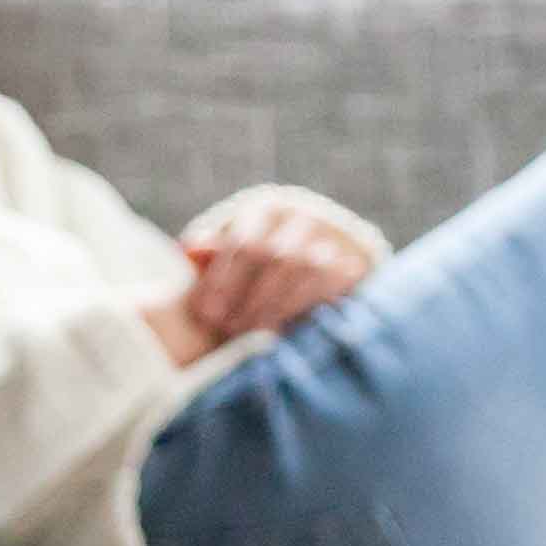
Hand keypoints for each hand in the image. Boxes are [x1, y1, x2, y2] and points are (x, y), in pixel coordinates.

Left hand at [173, 185, 386, 344]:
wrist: (325, 260)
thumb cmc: (260, 265)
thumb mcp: (231, 254)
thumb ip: (211, 254)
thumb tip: (189, 250)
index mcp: (264, 209)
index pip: (242, 241)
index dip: (221, 280)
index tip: (204, 315)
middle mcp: (301, 215)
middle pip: (274, 255)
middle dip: (249, 297)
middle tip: (228, 331)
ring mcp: (333, 235)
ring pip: (306, 267)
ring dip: (277, 305)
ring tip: (254, 336)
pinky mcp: (356, 260)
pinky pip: (334, 281)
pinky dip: (308, 306)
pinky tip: (287, 330)